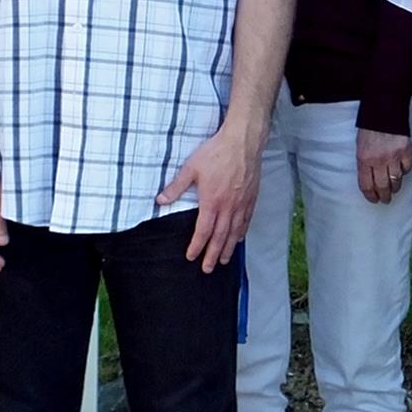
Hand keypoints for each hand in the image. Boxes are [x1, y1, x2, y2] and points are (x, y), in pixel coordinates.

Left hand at [158, 126, 259, 272]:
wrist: (242, 141)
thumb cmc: (217, 152)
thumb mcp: (191, 168)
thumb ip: (176, 186)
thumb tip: (160, 200)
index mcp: (211, 201)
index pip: (203, 231)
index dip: (197, 246)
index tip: (191, 257)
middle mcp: (228, 207)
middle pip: (219, 238)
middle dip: (212, 255)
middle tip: (208, 269)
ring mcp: (241, 204)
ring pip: (234, 233)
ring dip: (227, 249)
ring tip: (223, 261)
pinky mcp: (251, 198)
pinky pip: (246, 221)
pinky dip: (241, 233)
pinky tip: (238, 239)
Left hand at [356, 128, 411, 203]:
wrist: (384, 109)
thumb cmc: (369, 127)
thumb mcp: (360, 145)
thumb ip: (364, 162)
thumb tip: (370, 179)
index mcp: (364, 159)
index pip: (366, 185)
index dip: (370, 196)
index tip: (373, 199)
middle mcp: (379, 160)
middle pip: (382, 187)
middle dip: (384, 196)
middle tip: (385, 200)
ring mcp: (394, 156)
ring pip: (396, 181)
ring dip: (395, 187)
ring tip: (394, 189)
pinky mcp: (406, 151)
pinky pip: (407, 168)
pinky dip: (404, 172)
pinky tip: (402, 171)